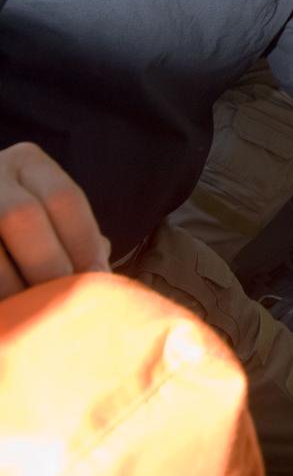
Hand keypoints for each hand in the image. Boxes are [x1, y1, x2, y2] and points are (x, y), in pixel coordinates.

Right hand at [0, 143, 111, 300]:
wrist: (0, 233)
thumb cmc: (24, 233)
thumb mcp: (48, 216)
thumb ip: (74, 237)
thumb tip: (100, 270)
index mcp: (26, 161)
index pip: (64, 198)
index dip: (84, 245)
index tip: (98, 282)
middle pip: (21, 216)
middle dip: (47, 266)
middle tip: (62, 302)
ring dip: (12, 288)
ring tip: (30, 314)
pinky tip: (8, 314)